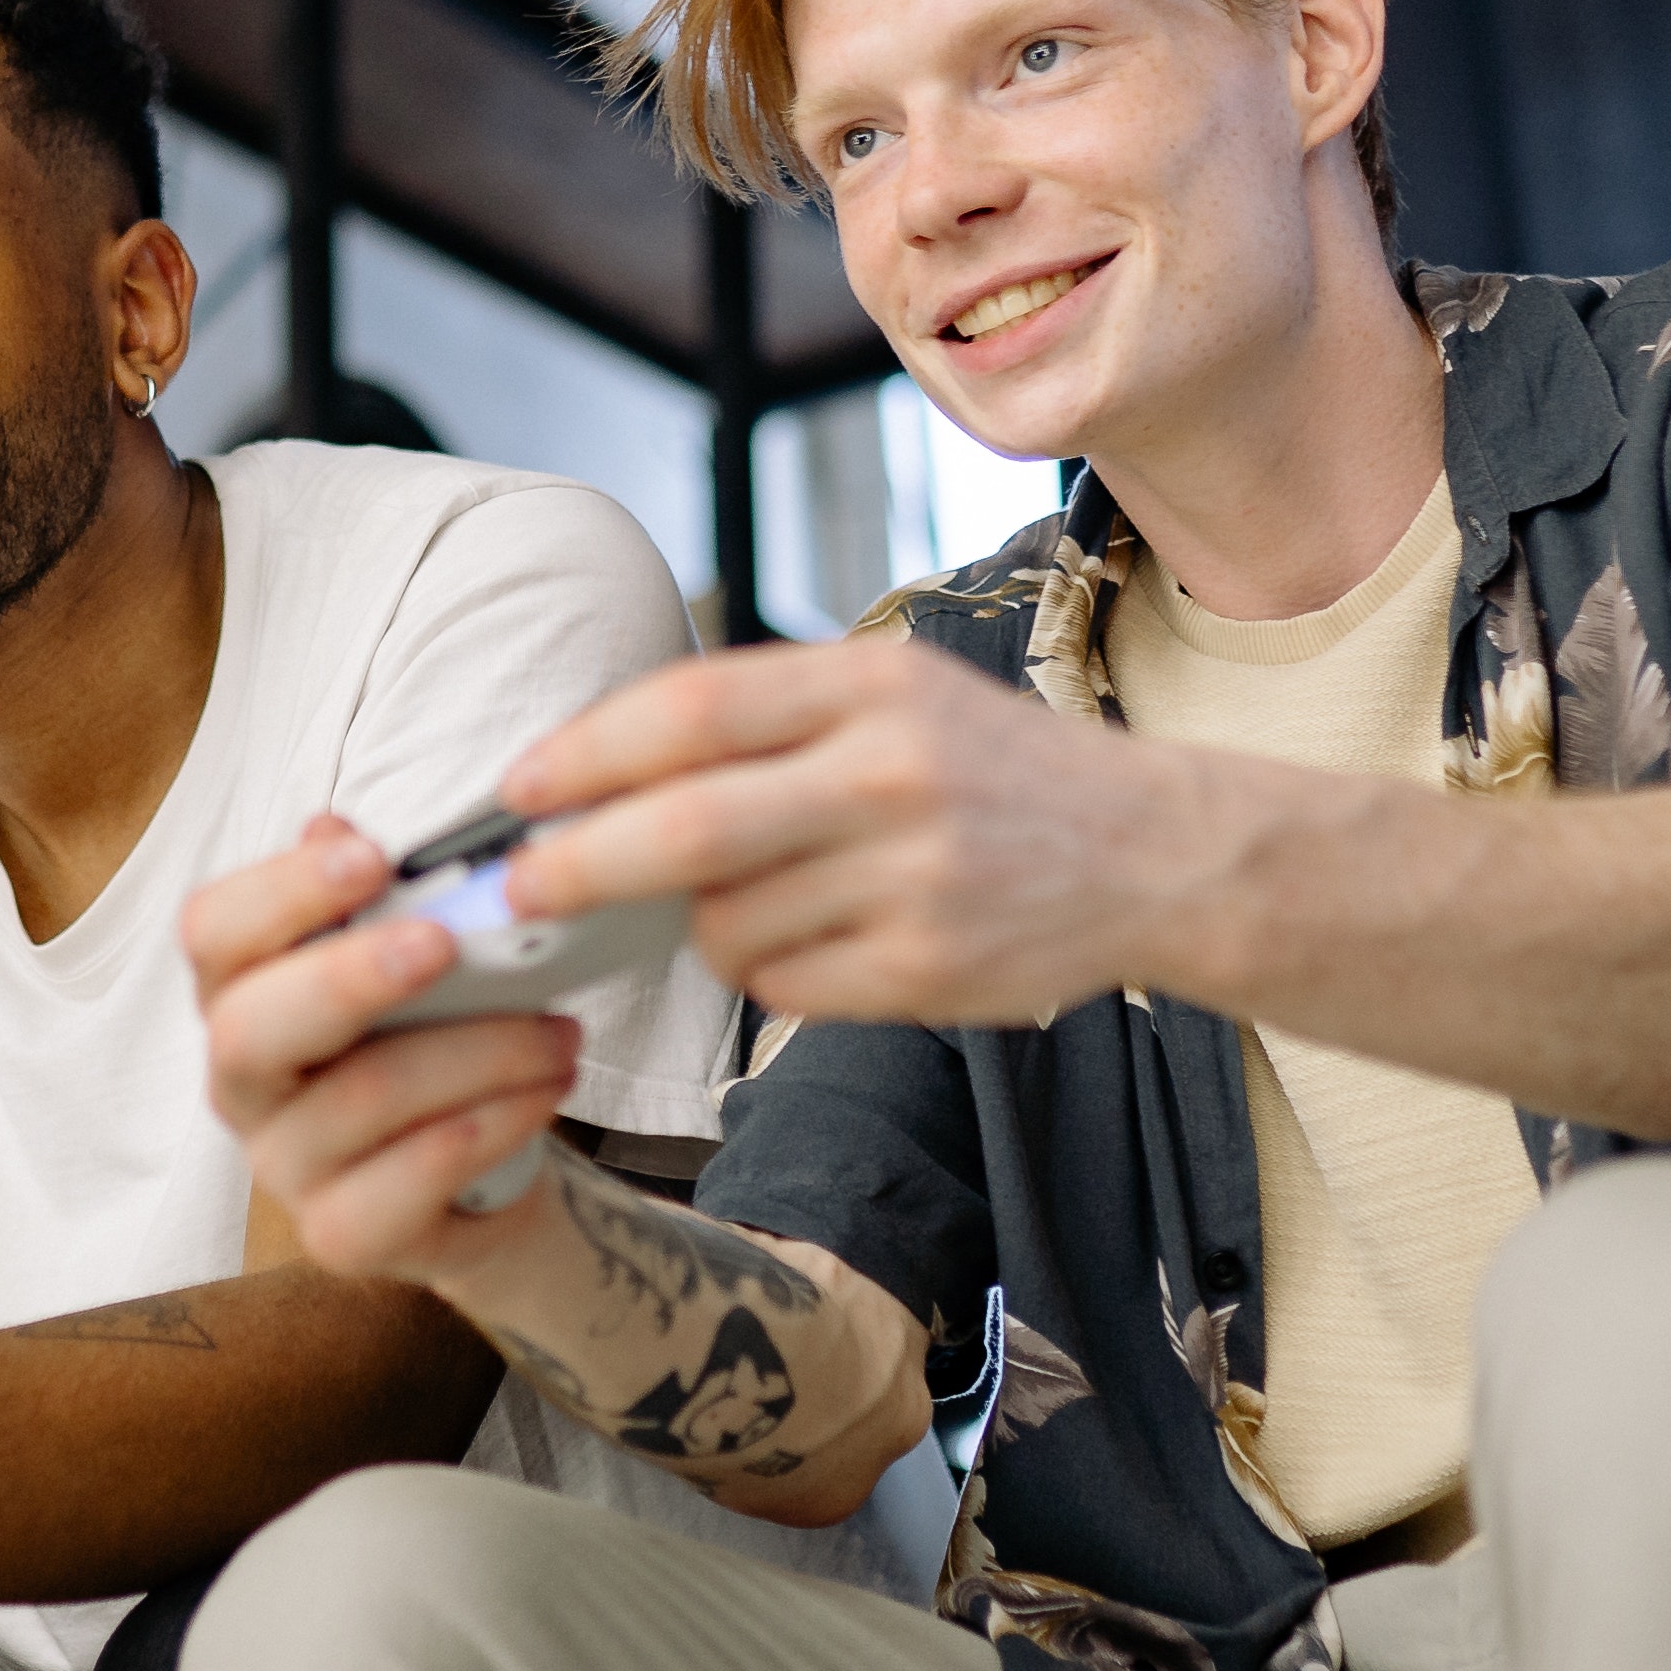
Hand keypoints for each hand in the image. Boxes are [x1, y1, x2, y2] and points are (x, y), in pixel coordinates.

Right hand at [183, 819, 595, 1282]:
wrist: (489, 1172)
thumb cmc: (437, 1044)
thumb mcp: (419, 964)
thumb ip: (380, 900)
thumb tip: (331, 828)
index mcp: (244, 993)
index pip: (213, 931)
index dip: (281, 890)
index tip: (373, 856)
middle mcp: (244, 1083)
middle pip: (248, 1028)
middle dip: (353, 976)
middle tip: (449, 943)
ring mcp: (284, 1167)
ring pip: (361, 1099)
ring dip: (478, 1051)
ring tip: (559, 1032)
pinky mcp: (341, 1236)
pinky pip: (407, 1182)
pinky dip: (489, 1124)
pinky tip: (542, 1093)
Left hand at [493, 635, 1166, 1025]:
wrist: (1152, 850)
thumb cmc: (986, 769)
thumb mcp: (892, 694)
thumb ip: (764, 713)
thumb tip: (589, 763)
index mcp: (872, 683)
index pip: (692, 708)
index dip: (587, 751)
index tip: (520, 788)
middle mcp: (894, 772)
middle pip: (685, 825)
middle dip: (577, 863)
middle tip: (517, 891)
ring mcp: (916, 876)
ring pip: (726, 923)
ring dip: (698, 927)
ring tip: (743, 905)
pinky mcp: (930, 968)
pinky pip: (783, 986)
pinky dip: (763, 973)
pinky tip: (811, 944)